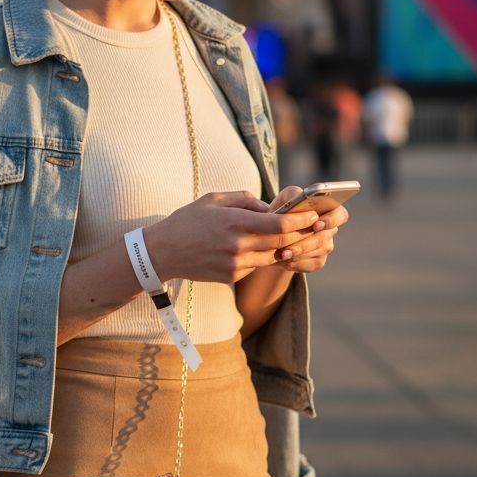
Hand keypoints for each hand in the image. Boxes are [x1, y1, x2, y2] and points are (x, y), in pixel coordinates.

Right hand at [144, 190, 321, 285]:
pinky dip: (262, 257)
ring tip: (293, 238)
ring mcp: (234, 264)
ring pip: (272, 257)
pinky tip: (259, 248)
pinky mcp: (230, 277)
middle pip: (282, 243)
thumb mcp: (214, 199)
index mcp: (234, 221)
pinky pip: (255, 266)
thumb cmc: (189, 220)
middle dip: (301, 235)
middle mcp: (237, 245)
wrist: (163, 252)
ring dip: (284, 248)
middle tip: (313, 228)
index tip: (313, 215)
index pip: (279, 225)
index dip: (300, 221)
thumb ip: (245, 200)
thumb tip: (269, 208)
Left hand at [267, 186, 348, 273]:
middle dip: (305, 243)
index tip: (316, 224)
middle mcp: (330, 229)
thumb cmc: (282, 212)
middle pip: (324, 238)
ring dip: (297, 253)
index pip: (340, 215)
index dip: (331, 220)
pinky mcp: (318, 261)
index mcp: (328, 210)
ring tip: (281, 254)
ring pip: (316, 252)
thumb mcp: (285, 200)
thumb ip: (293, 195)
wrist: (272, 235)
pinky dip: (295, 263)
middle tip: (289, 247)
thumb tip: (300, 198)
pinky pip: (310, 264)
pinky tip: (283, 260)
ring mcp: (326, 246)